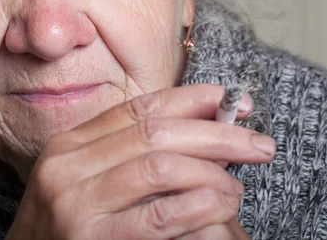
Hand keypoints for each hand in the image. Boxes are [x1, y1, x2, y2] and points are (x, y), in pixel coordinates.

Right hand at [6, 84, 275, 239]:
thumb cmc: (67, 231)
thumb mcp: (88, 183)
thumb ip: (131, 155)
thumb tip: (203, 126)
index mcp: (69, 144)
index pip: (140, 107)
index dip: (193, 100)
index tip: (235, 101)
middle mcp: (67, 165)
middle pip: (155, 132)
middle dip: (216, 133)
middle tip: (258, 143)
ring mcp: (75, 202)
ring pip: (160, 166)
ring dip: (211, 172)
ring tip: (236, 187)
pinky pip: (160, 215)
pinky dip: (200, 206)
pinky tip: (221, 206)